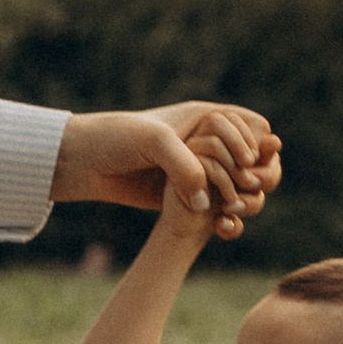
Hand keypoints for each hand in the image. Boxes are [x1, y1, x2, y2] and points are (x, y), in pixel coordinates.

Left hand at [53, 105, 280, 237]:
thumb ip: (186, 167)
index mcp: (206, 117)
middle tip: (249, 189)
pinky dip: (225, 216)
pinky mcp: (186, 194)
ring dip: (244, 198)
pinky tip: (221, 226)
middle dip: (259, 174)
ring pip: (239, 185)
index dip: (257, 145)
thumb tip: (205, 204)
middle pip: (254, 158)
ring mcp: (198, 169)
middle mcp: (207, 142)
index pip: (254, 127)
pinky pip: (217, 206)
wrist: (83, 161)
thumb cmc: (117, 139)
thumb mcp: (155, 143)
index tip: (248, 163)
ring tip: (231, 210)